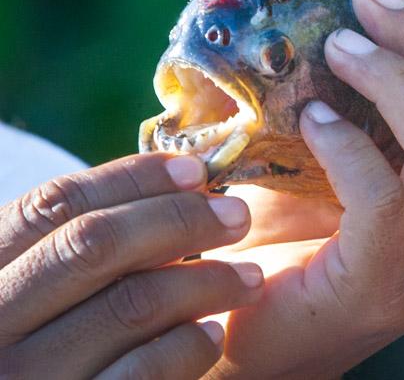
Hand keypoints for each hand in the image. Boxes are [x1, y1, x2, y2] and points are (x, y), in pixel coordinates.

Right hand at [0, 153, 263, 378]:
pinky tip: (211, 333)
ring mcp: (27, 378)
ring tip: (249, 278)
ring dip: (207, 281)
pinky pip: (145, 371)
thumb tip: (186, 181)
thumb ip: (84, 242)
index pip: (53, 204)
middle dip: (179, 219)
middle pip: (94, 245)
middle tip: (238, 216)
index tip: (196, 170)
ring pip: (131, 305)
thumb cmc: (45, 345)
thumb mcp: (38, 287)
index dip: (131, 178)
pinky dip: (189, 345)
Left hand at [205, 0, 403, 377]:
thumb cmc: (301, 246)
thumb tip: (364, 12)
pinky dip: (349, 143)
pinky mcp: (385, 289)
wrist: (257, 342)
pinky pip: (383, 196)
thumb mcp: (354, 169)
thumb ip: (380, 113)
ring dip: (394, 77)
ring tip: (339, 41)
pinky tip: (313, 115)